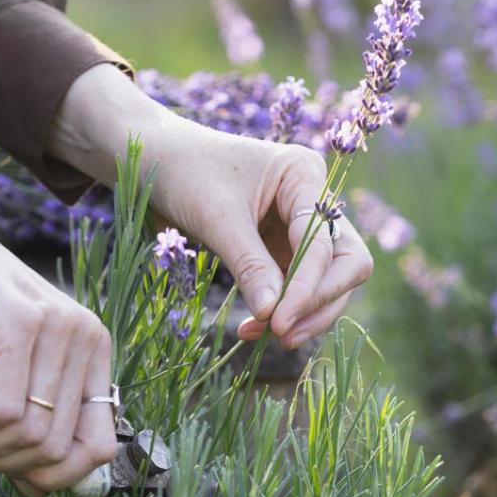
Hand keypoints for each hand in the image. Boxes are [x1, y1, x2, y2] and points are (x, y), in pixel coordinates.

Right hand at [0, 113, 116, 495]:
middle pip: (59, 450)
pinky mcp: (19, 324)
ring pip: (31, 435)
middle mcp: (87, 339)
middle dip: (5, 466)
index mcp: (94, 352)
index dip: (57, 479)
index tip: (13, 480)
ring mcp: (58, 329)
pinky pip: (1, 409)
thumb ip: (30, 412)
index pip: (100, 446)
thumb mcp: (7, 366)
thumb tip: (40, 486)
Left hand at [51, 65, 373, 348]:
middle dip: (319, 302)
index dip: (309, 286)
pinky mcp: (280, 249)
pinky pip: (296, 288)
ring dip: (303, 313)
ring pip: (327, 282)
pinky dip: (281, 311)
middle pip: (345, 263)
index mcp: (304, 175)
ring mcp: (298, 227)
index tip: (280, 322)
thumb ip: (250, 266)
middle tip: (283, 333)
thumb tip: (274, 317)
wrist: (152, 161)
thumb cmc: (183, 172)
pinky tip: (254, 327)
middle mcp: (312, 200)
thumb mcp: (217, 218)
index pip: (325, 242)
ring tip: (262, 335)